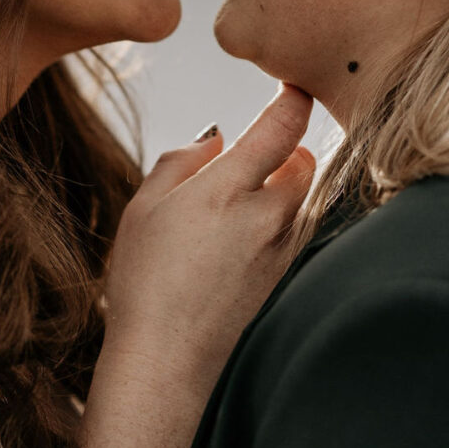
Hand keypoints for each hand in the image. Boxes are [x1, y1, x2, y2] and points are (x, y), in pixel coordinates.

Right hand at [101, 85, 315, 401]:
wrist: (167, 363)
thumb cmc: (145, 285)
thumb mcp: (144, 209)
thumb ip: (182, 161)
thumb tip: (217, 139)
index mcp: (228, 190)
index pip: (283, 125)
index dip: (292, 97)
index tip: (291, 84)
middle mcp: (268, 217)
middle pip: (305, 161)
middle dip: (285, 154)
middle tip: (249, 164)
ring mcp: (284, 251)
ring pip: (303, 200)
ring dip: (282, 193)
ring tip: (234, 215)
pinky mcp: (289, 279)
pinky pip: (297, 235)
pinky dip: (280, 227)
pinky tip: (240, 247)